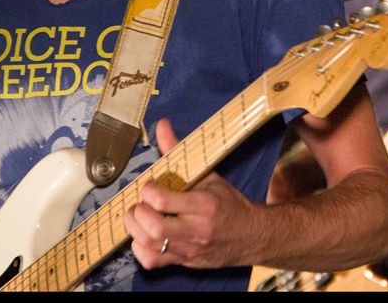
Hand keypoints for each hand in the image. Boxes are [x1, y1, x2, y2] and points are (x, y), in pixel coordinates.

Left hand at [123, 118, 263, 269]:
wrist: (252, 235)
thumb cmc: (229, 204)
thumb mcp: (208, 174)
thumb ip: (179, 151)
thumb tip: (162, 126)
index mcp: (204, 205)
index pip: (163, 201)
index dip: (148, 191)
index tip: (150, 185)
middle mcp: (196, 230)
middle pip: (154, 228)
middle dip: (138, 213)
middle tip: (141, 204)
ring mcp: (189, 249)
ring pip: (150, 247)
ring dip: (136, 230)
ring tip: (140, 217)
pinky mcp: (184, 261)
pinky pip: (152, 261)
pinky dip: (141, 248)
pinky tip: (145, 235)